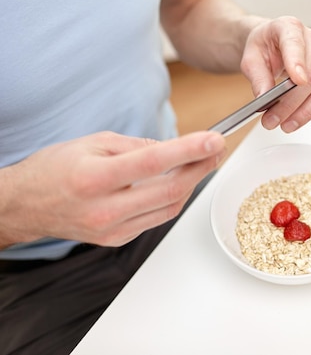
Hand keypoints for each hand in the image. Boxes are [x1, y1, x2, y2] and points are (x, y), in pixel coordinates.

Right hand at [0, 131, 225, 246]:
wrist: (25, 205)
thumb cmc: (56, 169)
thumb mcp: (93, 142)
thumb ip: (137, 145)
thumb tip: (174, 149)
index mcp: (95, 178)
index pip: (155, 162)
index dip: (190, 150)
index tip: (214, 139)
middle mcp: (105, 209)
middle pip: (170, 190)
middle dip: (201, 167)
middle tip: (216, 149)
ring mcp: (112, 230)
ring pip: (170, 207)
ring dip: (192, 183)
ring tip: (203, 162)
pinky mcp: (118, 239)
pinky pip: (157, 218)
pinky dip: (173, 199)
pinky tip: (179, 182)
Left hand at [239, 16, 310, 132]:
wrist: (272, 44)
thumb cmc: (264, 47)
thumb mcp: (250, 59)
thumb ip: (257, 77)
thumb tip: (264, 97)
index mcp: (289, 27)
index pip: (296, 44)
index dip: (298, 63)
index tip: (297, 81)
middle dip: (293, 103)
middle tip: (274, 119)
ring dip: (306, 111)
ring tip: (287, 125)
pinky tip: (297, 118)